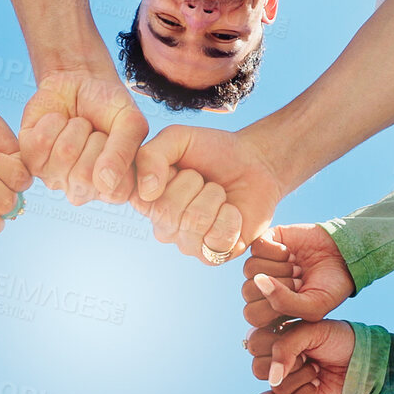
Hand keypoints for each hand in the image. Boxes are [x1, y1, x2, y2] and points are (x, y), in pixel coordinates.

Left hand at [20, 61, 149, 204]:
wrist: (80, 81)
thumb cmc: (108, 105)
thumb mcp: (130, 123)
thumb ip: (124, 153)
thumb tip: (105, 184)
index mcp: (111, 188)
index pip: (115, 189)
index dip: (118, 155)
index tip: (116, 139)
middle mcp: (82, 189)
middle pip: (83, 176)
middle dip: (93, 139)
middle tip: (93, 130)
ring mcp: (54, 177)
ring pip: (63, 154)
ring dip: (74, 127)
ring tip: (76, 124)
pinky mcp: (30, 160)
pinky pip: (41, 141)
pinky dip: (52, 121)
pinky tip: (58, 121)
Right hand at [132, 125, 285, 265]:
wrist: (255, 162)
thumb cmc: (214, 151)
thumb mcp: (177, 138)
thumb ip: (151, 155)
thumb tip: (148, 192)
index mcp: (145, 199)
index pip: (138, 195)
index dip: (163, 173)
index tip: (177, 165)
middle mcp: (161, 225)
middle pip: (165, 212)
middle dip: (193, 183)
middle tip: (203, 179)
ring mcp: (186, 243)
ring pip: (193, 223)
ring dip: (214, 197)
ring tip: (219, 193)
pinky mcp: (213, 255)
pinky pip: (216, 239)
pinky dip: (231, 217)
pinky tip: (231, 212)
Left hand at [242, 225, 355, 327]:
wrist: (344, 257)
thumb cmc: (331, 286)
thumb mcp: (314, 307)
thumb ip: (284, 304)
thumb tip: (259, 280)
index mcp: (270, 308)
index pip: (252, 315)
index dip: (273, 307)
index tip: (296, 299)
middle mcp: (262, 287)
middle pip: (247, 291)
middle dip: (280, 286)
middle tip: (300, 281)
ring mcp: (262, 264)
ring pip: (250, 269)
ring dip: (280, 269)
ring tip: (297, 268)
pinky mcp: (266, 242)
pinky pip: (257, 248)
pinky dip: (277, 251)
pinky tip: (290, 253)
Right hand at [249, 319, 353, 393]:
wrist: (362, 359)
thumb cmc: (337, 339)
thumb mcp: (311, 330)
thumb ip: (285, 347)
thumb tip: (272, 378)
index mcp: (273, 340)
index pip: (254, 344)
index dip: (275, 343)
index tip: (299, 338)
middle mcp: (274, 364)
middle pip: (259, 369)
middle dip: (289, 362)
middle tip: (308, 356)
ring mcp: (284, 385)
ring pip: (276, 388)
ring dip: (301, 377)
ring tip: (317, 369)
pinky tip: (318, 385)